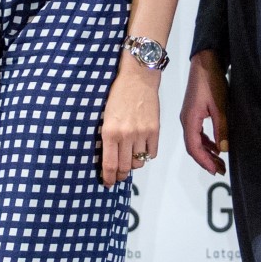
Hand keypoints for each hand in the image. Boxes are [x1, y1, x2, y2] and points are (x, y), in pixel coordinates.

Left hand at [99, 58, 161, 186]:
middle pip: (125, 167)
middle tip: (118, 177)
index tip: (107, 183)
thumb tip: (110, 158)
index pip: (110, 164)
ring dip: (133, 164)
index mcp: (109, 132)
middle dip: (120, 176)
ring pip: (139, 162)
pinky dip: (146, 155)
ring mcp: (142, 134)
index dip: (108, 178)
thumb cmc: (117, 95)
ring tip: (130, 159)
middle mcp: (126, 135)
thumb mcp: (105, 116)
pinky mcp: (155, 130)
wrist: (138, 78)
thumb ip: (108, 137)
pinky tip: (142, 150)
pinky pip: (152, 153)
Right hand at [179, 51, 228, 175]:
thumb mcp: (220, 106)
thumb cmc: (212, 82)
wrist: (205, 61)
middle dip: (206, 160)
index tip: (216, 170)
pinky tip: (217, 146)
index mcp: (190, 120)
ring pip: (195, 140)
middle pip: (193, 146)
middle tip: (220, 170)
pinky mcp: (194, 112)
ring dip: (207, 152)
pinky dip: (206, 142)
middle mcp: (186, 121)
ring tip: (220, 162)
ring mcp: (189, 116)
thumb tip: (223, 150)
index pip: (194, 147)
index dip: (204, 161)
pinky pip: (198, 133)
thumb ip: (222, 129)